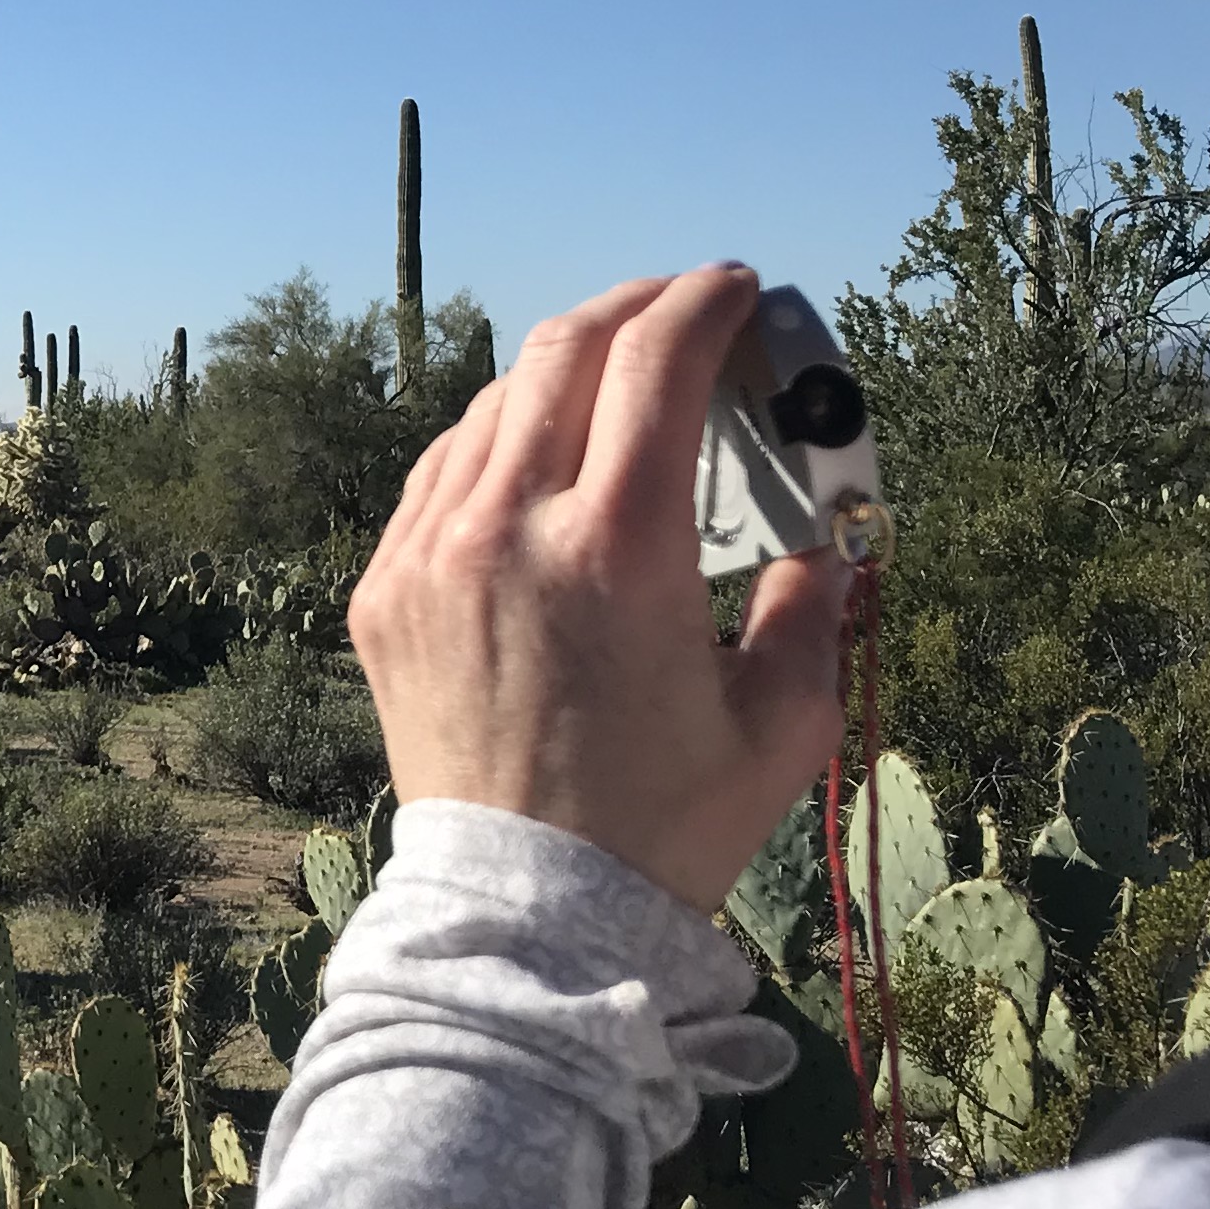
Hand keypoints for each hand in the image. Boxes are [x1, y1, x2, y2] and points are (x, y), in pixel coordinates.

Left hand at [345, 264, 848, 913]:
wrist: (526, 918)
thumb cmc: (665, 828)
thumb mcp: (782, 722)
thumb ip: (811, 605)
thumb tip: (826, 536)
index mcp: (616, 546)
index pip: (657, 361)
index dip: (706, 304)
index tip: (740, 290)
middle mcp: (508, 526)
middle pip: (565, 349)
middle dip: (637, 309)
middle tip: (687, 313)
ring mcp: (429, 555)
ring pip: (492, 404)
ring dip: (563, 371)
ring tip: (619, 387)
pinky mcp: (382, 591)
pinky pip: (439, 473)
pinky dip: (496, 441)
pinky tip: (538, 459)